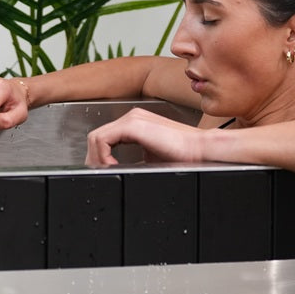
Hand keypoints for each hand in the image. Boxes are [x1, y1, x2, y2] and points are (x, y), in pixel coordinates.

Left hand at [85, 107, 206, 165]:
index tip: (106, 173)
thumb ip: (133, 161)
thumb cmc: (182, 157)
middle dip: (95, 159)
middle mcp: (132, 118)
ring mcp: (132, 119)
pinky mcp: (133, 125)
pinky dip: (102, 156)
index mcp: (136, 124)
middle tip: (102, 175)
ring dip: (97, 158)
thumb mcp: (150, 160)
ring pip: (96, 138)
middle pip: (97, 138)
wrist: (200, 152)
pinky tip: (113, 167)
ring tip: (109, 172)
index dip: (100, 157)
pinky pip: (102, 140)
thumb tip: (117, 171)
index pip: (105, 139)